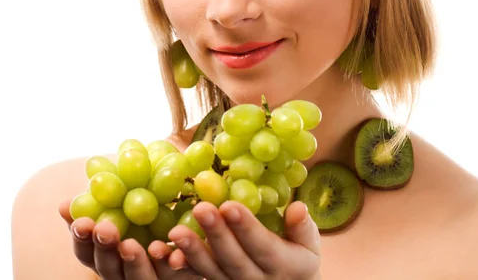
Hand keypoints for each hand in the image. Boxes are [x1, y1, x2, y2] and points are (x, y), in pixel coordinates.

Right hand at [59, 198, 203, 278]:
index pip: (86, 253)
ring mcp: (153, 278)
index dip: (82, 239)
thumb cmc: (153, 210)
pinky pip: (178, 275)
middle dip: (106, 249)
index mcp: (109, 254)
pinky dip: (174, 264)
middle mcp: (126, 271)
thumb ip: (106, 200)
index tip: (82, 221)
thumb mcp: (130, 200)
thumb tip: (63, 205)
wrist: (197, 222)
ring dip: (135, 262)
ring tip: (131, 244)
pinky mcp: (182, 277)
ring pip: (140, 278)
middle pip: (109, 269)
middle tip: (106, 229)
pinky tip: (175, 254)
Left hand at [166, 199, 320, 279]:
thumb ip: (302, 227)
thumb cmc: (298, 258)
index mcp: (281, 265)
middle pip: (233, 259)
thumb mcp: (309, 245)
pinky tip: (168, 254)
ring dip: (193, 252)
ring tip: (175, 232)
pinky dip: (184, 268)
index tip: (229, 204)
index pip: (262, 246)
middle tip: (200, 208)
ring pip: (212, 272)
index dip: (246, 227)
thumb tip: (297, 206)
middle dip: (216, 234)